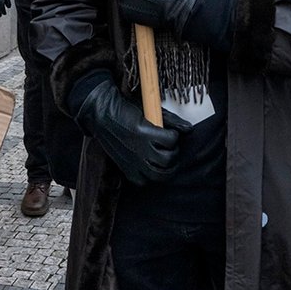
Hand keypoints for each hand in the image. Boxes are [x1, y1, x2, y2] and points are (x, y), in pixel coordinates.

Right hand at [70, 71, 184, 185]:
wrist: (101, 115)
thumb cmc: (125, 108)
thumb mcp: (149, 109)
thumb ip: (170, 120)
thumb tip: (189, 129)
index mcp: (145, 133)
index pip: (171, 140)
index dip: (173, 135)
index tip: (169, 132)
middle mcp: (139, 149)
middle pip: (168, 160)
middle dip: (173, 153)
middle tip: (168, 146)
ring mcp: (132, 161)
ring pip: (159, 174)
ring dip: (165, 167)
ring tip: (163, 157)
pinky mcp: (125, 169)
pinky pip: (143, 181)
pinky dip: (149, 176)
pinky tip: (149, 165)